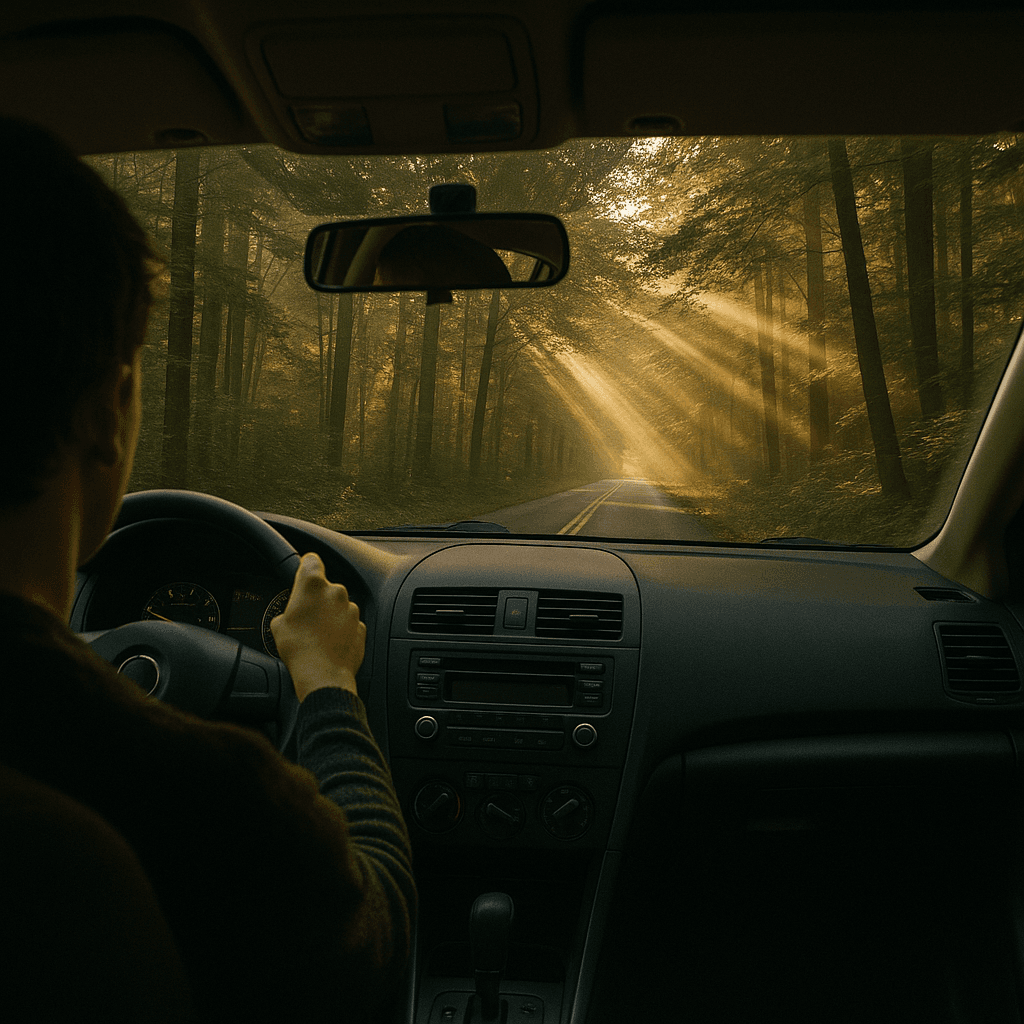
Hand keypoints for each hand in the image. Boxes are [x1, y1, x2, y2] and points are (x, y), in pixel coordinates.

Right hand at [270, 552, 365, 700]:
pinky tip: (329, 643)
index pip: (311, 561)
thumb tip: (290, 615)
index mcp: (313, 585)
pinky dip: (341, 630)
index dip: (306, 566)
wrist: (323, 674)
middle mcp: (336, 592)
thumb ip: (287, 610)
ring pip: (338, 606)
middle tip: (305, 618)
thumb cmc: (299, 649)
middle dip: (317, 599)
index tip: (304, 572)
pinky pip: (348, 623)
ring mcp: (351, 609)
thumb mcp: (278, 625)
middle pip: (325, 587)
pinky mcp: (360, 626)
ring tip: (316, 635)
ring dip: (330, 615)